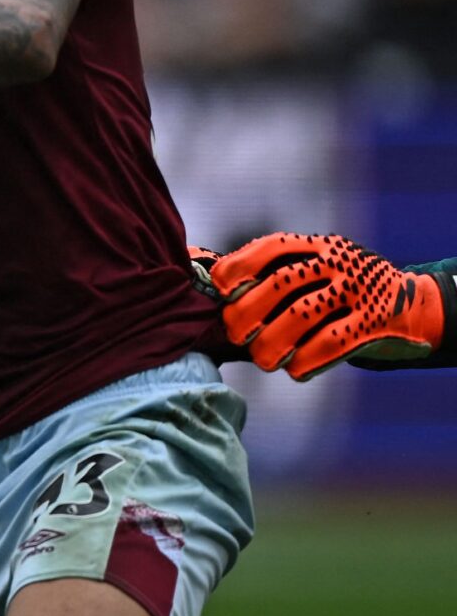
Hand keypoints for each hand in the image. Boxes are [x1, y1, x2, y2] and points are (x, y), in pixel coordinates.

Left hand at [209, 231, 444, 378]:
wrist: (409, 304)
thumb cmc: (337, 292)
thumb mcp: (313, 269)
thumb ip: (270, 275)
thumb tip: (205, 281)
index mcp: (315, 246)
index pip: (269, 247)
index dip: (237, 270)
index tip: (224, 294)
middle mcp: (337, 262)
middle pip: (278, 285)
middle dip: (245, 315)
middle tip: (236, 335)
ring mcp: (358, 289)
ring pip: (300, 316)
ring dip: (270, 344)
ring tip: (263, 359)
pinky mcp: (375, 321)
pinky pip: (330, 343)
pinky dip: (304, 361)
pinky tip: (294, 370)